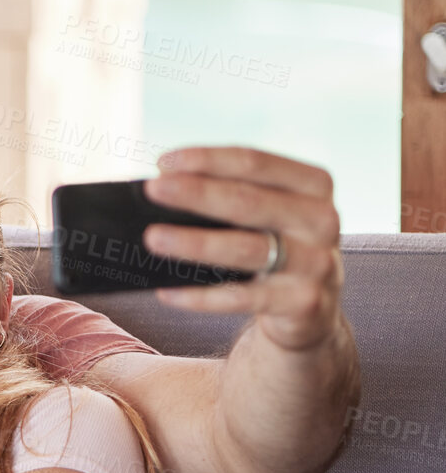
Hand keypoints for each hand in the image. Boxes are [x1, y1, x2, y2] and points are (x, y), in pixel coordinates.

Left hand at [143, 146, 343, 351]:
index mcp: (313, 186)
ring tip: (152, 238)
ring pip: (246, 249)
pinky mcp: (304, 303)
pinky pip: (242, 298)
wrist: (312, 312)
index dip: (208, 160)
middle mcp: (322, 220)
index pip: (255, 163)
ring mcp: (317, 263)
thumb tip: (164, 191)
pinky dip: (200, 296)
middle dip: (196, 193)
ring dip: (194, 243)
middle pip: (249, 202)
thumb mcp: (267, 217)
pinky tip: (167, 291)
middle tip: (152, 189)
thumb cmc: (274, 250)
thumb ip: (230, 199)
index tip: (162, 161)